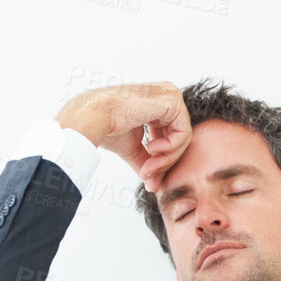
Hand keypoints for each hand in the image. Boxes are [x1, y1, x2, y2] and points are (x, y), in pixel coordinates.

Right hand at [56, 81, 191, 194]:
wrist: (97, 117)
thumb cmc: (108, 127)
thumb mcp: (133, 149)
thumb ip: (148, 162)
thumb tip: (154, 183)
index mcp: (157, 105)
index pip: (170, 136)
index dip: (161, 160)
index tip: (148, 177)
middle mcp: (167, 97)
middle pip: (178, 138)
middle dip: (165, 162)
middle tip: (149, 177)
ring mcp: (171, 96)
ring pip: (183, 137)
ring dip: (166, 159)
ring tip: (148, 167)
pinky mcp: (173, 101)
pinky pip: (183, 133)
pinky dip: (170, 148)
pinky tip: (151, 149)